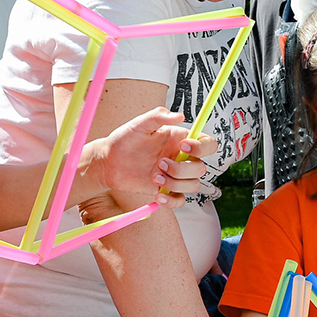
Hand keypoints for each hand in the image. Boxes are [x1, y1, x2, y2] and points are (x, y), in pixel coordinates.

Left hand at [88, 107, 217, 207]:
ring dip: (175, 183)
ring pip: (193, 185)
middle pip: (201, 168)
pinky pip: (180, 201)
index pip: (208, 144)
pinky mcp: (166, 190)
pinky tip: (157, 196)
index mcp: (180, 140)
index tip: (183, 145)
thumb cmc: (125, 139)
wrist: (109, 162)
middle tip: (160, 163)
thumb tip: (180, 116)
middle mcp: (181, 158)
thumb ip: (159, 115)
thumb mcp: (139, 124)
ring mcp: (175, 176)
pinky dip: (172, 201)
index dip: (202, 147)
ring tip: (153, 177)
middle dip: (182, 169)